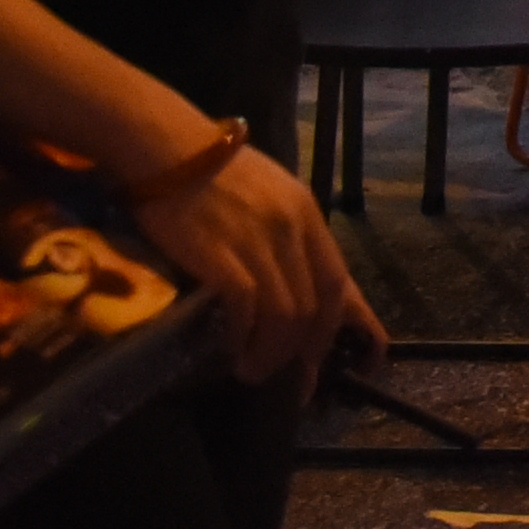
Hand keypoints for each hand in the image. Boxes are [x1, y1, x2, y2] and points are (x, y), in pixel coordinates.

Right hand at [130, 137, 371, 385]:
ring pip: (286, 316)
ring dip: (272, 355)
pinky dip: (243, 338)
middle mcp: (292, 229)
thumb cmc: (212, 173)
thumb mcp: (269, 196)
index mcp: (307, 215)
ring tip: (252, 370)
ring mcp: (259, 242)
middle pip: (317, 307)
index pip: (342, 282)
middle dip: (308, 352)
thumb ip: (288, 237)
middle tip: (292, 380)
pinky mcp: (222, 256)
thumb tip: (296, 289)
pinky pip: (247, 309)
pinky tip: (231, 351)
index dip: (354, 327)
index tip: (361, 362)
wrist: (166, 149)